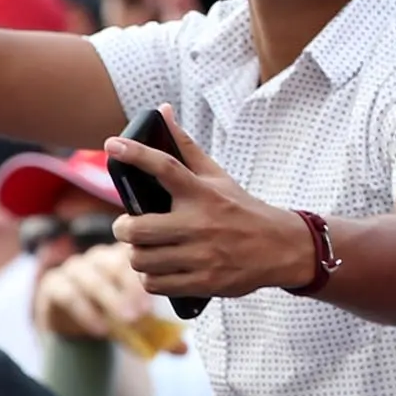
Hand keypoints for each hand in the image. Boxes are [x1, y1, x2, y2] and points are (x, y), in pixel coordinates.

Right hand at [34, 241, 182, 350]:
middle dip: (130, 288)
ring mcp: (75, 268)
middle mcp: (100, 257)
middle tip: (143, 313)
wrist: (76, 322)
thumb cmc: (114, 313)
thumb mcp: (136, 322)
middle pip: (114, 264)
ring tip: (126, 321)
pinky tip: (101, 330)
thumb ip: (159, 332)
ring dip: (110, 300)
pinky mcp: (54, 285)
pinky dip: (86, 312)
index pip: (139, 254)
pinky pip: (68, 294)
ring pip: (91, 278)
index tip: (161, 295)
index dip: (149, 274)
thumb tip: (183, 349)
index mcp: (125, 256)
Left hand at [108, 109, 317, 299]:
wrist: (282, 248)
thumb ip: (186, 148)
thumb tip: (162, 111)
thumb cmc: (242, 209)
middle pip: (137, 228)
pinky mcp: (204, 282)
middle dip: (124, 228)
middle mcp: (201, 223)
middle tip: (129, 226)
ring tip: (146, 249)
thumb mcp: (217, 177)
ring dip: (138, 254)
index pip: (166, 167)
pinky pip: (156, 283)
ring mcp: (202, 255)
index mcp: (203, 193)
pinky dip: (150, 277)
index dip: (137, 154)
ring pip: (141, 259)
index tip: (113, 144)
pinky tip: (159, 269)